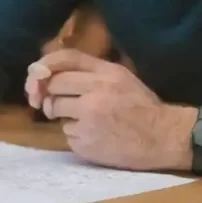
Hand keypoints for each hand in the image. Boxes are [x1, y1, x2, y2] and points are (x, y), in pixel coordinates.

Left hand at [25, 49, 193, 171]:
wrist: (163, 138)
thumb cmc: (141, 105)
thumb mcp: (120, 76)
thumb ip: (90, 70)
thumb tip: (49, 70)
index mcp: (106, 73)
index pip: (64, 59)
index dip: (44, 66)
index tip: (38, 76)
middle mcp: (95, 93)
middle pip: (53, 86)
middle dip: (51, 94)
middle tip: (61, 103)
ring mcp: (88, 120)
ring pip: (55, 111)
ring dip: (64, 116)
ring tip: (86, 119)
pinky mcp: (86, 143)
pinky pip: (67, 135)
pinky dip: (75, 135)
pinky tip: (95, 135)